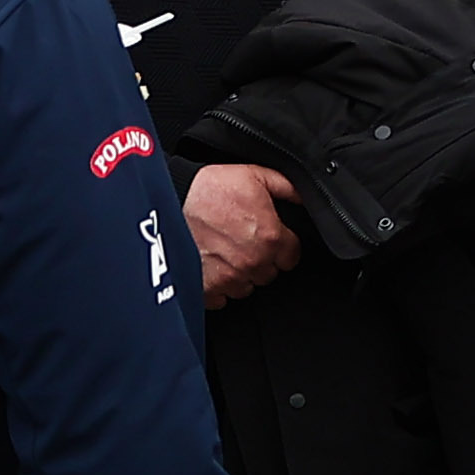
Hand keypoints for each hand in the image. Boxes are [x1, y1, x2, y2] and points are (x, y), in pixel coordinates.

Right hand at [184, 163, 302, 304]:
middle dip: (262, 260)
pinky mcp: (206, 290)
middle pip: (269, 273)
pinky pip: (222, 298)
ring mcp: (228, 279)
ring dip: (241, 274)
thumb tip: (306, 197)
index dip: (282, 247)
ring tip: (226, 253)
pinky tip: (212, 266)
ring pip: (246, 287)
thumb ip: (287, 188)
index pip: (292, 257)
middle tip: (245, 242)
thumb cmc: (208, 189)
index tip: (272, 240)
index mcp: (270, 237)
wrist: (168, 202)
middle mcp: (252, 262)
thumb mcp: (255, 176)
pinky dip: (219, 286)